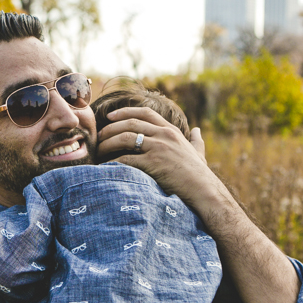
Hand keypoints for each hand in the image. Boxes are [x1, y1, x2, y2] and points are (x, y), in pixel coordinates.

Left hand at [96, 107, 217, 205]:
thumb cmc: (200, 174)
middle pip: (130, 123)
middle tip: (99, 135)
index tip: (111, 116)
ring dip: (108, 143)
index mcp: (171, 131)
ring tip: (99, 149)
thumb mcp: (199, 152)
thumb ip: (196, 140)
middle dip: (111, 128)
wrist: (204, 190)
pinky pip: (126, 158)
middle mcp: (164, 135)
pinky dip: (112, 161)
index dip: (125, 112)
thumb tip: (197, 130)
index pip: (145, 113)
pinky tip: (106, 165)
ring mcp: (158, 148)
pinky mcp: (153, 163)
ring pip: (125, 138)